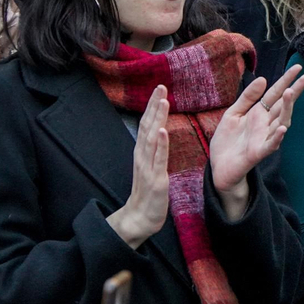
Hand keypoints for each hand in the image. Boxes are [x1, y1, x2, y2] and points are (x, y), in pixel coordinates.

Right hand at [108, 86, 170, 248]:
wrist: (140, 217)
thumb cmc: (148, 193)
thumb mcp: (152, 167)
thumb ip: (155, 150)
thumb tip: (161, 133)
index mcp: (142, 152)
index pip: (147, 124)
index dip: (152, 106)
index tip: (159, 89)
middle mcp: (142, 156)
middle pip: (147, 126)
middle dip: (154, 105)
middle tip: (161, 86)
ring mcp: (148, 167)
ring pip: (152, 138)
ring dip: (157, 118)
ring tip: (163, 101)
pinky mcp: (155, 179)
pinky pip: (158, 159)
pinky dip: (161, 144)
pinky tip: (162, 130)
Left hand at [208, 66, 303, 213]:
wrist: (218, 166)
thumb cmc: (227, 140)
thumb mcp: (233, 113)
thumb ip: (247, 97)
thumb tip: (263, 79)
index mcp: (259, 113)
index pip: (275, 93)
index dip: (286, 80)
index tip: (298, 67)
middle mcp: (265, 124)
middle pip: (284, 105)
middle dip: (295, 91)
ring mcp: (264, 137)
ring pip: (281, 121)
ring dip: (287, 108)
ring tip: (289, 92)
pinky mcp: (258, 152)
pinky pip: (271, 144)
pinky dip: (277, 137)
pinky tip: (281, 128)